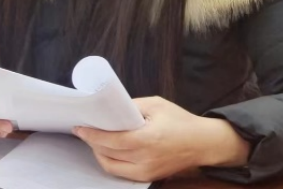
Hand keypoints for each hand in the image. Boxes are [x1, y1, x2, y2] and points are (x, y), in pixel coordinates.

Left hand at [74, 96, 249, 181]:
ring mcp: (146, 171)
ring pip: (111, 167)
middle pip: (107, 154)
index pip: (111, 140)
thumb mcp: (156, 105)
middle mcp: (145, 159)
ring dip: (99, 153)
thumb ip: (131, 106)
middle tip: (83, 130)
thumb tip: (110, 109)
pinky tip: (107, 150)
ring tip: (93, 139)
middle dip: (91, 142)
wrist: (203, 142)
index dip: (92, 134)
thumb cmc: (181, 121)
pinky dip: (110, 162)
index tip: (79, 127)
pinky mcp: (148, 177)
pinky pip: (121, 172)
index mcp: (147, 139)